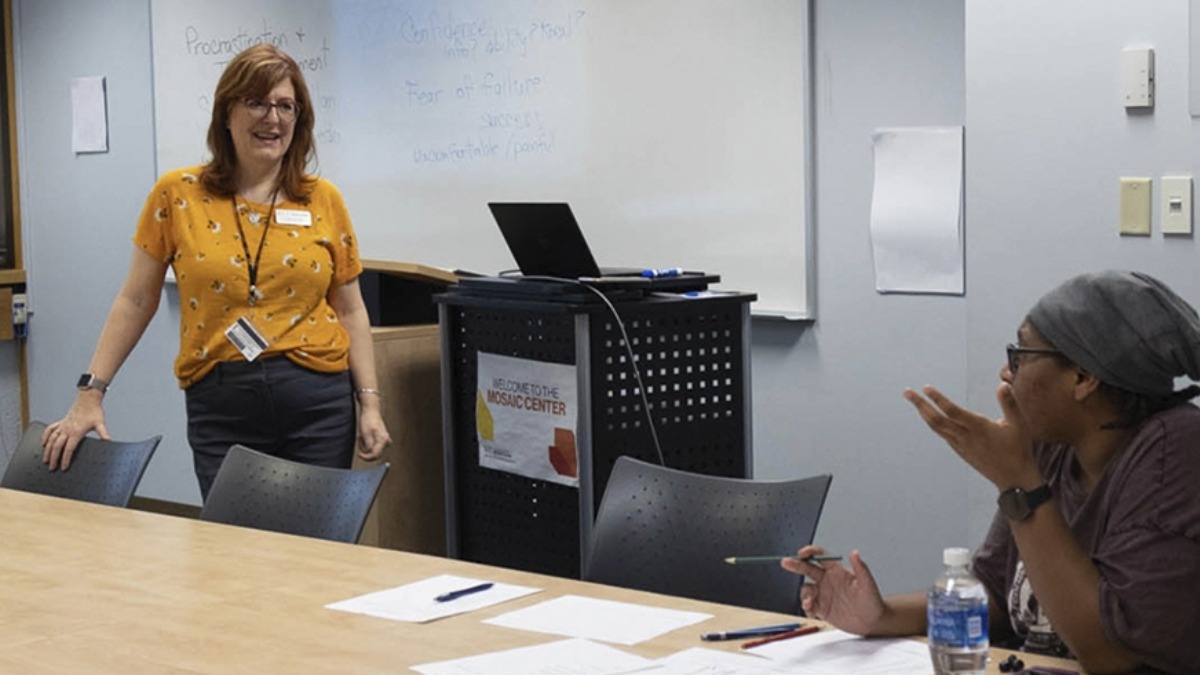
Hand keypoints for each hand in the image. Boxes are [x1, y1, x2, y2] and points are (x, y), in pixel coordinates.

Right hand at [41, 394, 109, 470]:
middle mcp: (67, 429)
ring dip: (47, 450)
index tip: (64, 467)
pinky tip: (43, 443)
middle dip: (54, 458)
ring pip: (51, 440)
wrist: (88, 399)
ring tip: (45, 459)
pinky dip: (45, 436)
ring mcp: (63, 425)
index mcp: (76, 432)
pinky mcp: (61, 421)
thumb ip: (103, 433)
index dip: (65, 459)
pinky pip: (50, 429)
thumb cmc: (94, 411)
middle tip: (52, 468)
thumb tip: (108, 441)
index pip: (69, 449)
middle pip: (57, 446)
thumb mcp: (100, 423)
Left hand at [355, 406, 390, 460]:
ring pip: (374, 450)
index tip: (359, 455)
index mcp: (383, 440)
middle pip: (375, 454)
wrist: (371, 411)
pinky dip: (368, 443)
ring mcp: (385, 441)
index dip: (366, 457)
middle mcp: (386, 441)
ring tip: (363, 436)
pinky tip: (366, 436)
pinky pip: (374, 446)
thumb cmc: (368, 420)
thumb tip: (369, 452)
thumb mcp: (365, 433)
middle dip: (366, 450)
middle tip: (361, 440)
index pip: (375, 455)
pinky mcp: (383, 440)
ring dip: (366, 446)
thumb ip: (368, 444)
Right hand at [783, 546, 886, 635]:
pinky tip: (811, 611)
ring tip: (809, 602)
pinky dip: (806, 608)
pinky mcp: (822, 608)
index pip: (820, 557)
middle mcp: (828, 580)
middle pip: (807, 569)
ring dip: (804, 595)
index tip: (802, 553)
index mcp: (837, 571)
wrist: (872, 622)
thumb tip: (855, 552)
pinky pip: (808, 606)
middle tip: (786, 562)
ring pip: (806, 589)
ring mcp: (824, 594)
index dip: (810, 552)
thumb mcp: (868, 585)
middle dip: (795, 565)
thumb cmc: (873, 602)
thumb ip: (861, 569)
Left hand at [903, 383, 1040, 489]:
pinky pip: (943, 435)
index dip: (938, 399)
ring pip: (937, 428)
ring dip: (923, 413)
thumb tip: (1003, 384)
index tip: (926, 388)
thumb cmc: (1017, 451)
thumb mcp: (1018, 424)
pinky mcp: (960, 451)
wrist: (1014, 479)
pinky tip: (930, 417)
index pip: (953, 411)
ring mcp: (960, 445)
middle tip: (907, 392)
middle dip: (920, 404)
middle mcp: (965, 437)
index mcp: (978, 428)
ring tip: (914, 401)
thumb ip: (1009, 403)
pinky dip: (934, 424)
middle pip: (936, 419)